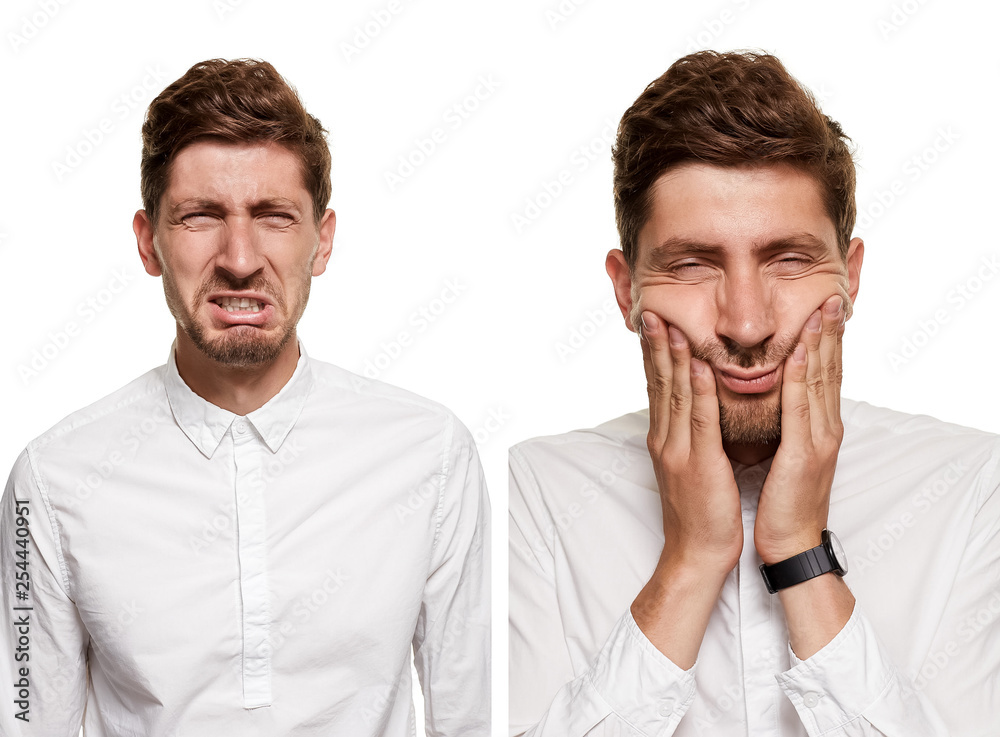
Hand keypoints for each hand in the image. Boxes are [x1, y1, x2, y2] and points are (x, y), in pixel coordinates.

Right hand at [639, 310, 742, 572]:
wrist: (697, 554)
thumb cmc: (700, 513)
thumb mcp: (691, 467)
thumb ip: (691, 436)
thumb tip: (697, 410)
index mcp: (665, 439)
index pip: (658, 388)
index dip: (655, 354)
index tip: (655, 323)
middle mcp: (666, 440)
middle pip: (659, 384)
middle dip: (655, 345)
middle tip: (651, 311)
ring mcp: (678, 451)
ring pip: (674, 395)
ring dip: (673, 356)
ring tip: (669, 324)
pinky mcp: (698, 464)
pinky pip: (699, 420)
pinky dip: (698, 390)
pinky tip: (698, 366)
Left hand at [755, 294, 846, 564]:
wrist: (789, 544)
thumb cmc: (782, 503)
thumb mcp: (787, 457)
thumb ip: (788, 428)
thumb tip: (779, 404)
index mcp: (818, 429)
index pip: (823, 376)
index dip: (825, 342)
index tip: (822, 310)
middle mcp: (824, 429)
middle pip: (828, 371)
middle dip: (829, 333)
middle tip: (831, 296)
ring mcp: (817, 441)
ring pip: (817, 382)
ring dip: (817, 343)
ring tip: (819, 309)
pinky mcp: (803, 455)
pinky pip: (798, 409)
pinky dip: (797, 379)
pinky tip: (795, 353)